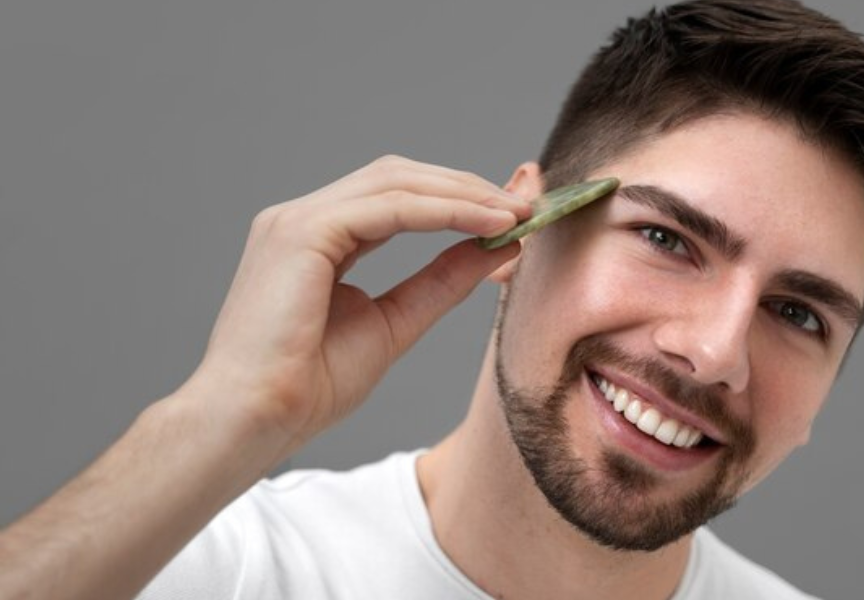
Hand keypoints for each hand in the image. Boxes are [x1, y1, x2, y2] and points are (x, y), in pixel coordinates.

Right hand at [183, 154, 526, 449]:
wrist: (253, 421)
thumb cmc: (308, 386)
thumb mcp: (395, 324)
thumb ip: (440, 282)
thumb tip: (496, 249)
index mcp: (318, 238)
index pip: (397, 196)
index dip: (458, 198)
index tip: (513, 214)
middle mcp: (303, 218)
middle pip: (399, 176)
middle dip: (467, 186)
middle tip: (526, 204)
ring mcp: (296, 219)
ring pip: (396, 183)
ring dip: (464, 194)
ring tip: (516, 213)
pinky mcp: (300, 231)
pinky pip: (388, 207)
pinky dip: (444, 211)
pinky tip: (487, 224)